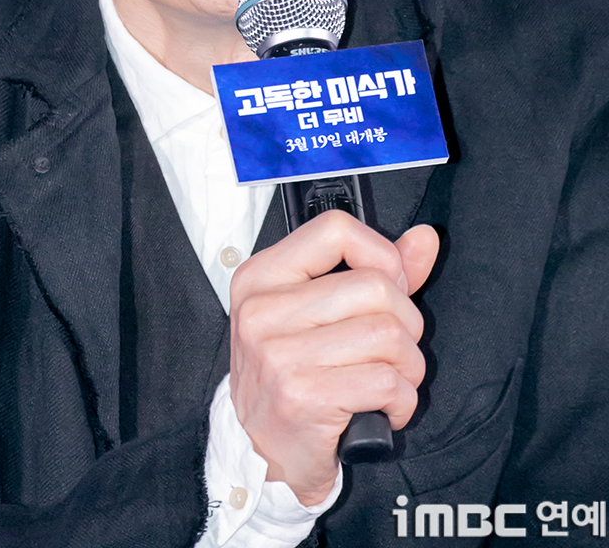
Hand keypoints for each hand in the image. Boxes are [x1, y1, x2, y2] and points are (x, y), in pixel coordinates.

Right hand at [228, 211, 438, 504]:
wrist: (261, 453)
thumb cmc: (293, 375)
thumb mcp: (318, 314)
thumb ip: (374, 270)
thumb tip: (425, 238)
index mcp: (262, 276)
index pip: (335, 230)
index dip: (380, 254)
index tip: (389, 286)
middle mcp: (262, 310)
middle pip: (374, 286)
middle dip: (405, 323)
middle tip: (393, 349)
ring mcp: (278, 354)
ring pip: (387, 334)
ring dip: (408, 366)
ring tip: (391, 380)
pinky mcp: (302, 397)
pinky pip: (386, 382)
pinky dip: (403, 400)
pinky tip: (385, 408)